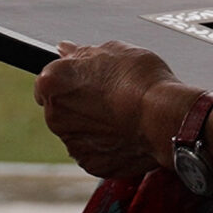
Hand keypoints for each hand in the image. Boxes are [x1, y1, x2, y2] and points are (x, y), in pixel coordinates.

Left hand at [34, 40, 180, 179]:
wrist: (163, 118)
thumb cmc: (141, 81)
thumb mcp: (112, 49)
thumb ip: (82, 52)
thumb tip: (67, 51)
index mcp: (52, 83)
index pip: (49, 81)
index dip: (71, 79)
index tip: (88, 79)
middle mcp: (55, 115)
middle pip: (61, 108)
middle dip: (80, 104)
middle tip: (110, 96)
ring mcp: (72, 142)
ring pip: (78, 132)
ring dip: (93, 126)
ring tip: (122, 115)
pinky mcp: (91, 163)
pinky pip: (94, 151)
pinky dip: (106, 145)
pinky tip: (126, 133)